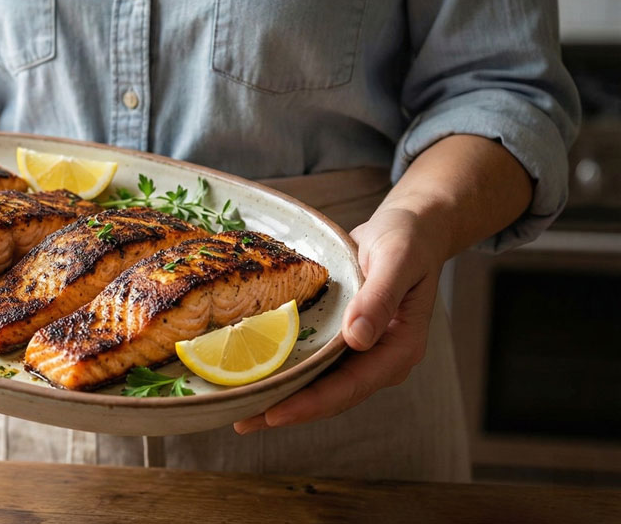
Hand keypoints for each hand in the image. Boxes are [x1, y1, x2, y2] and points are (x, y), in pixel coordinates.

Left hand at [232, 206, 444, 433]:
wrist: (411, 228)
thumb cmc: (408, 240)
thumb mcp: (397, 260)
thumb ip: (379, 297)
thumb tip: (357, 338)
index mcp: (399, 348)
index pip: (351, 387)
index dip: (311, 403)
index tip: (274, 414)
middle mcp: (380, 358)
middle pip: (331, 396)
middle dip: (288, 410)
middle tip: (242, 422)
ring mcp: (362, 351)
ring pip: (320, 383)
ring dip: (283, 396)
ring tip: (240, 410)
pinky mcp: (345, 339)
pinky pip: (315, 362)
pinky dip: (287, 370)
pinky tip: (254, 374)